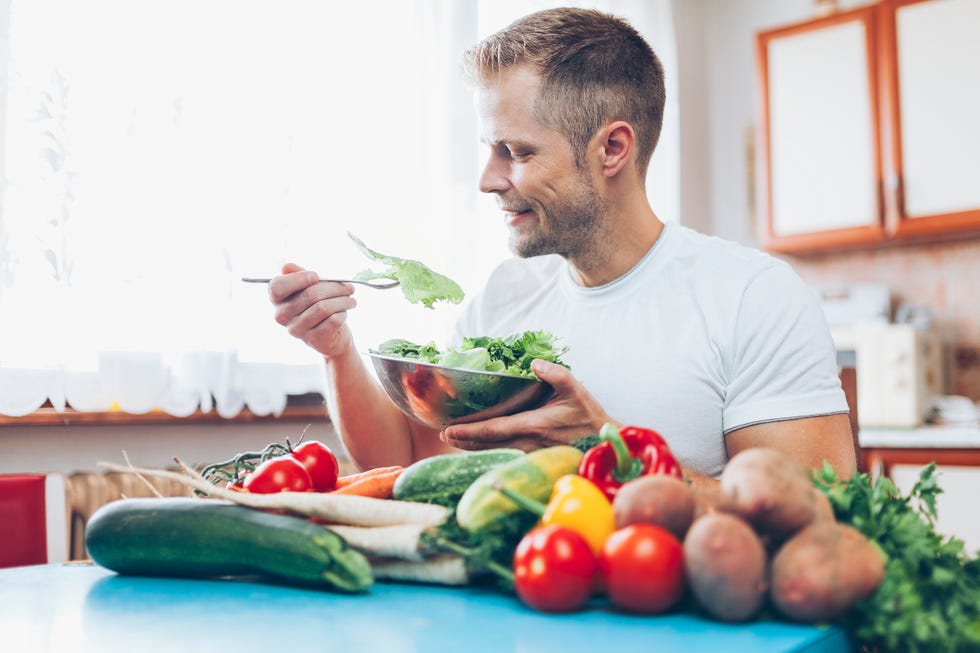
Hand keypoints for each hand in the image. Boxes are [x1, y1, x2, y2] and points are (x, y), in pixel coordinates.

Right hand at [268, 262, 357, 358]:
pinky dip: (343, 313)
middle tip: (348, 288)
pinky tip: (344, 312)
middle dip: (334, 288)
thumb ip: (299, 274)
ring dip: (343, 300)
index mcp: (277, 299)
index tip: (316, 276)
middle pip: (310, 294)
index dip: (298, 279)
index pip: (278, 287)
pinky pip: (333, 320)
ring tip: (350, 299)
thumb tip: (287, 266)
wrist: (330, 335)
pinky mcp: (313, 338)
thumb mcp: (308, 287)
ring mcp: (296, 329)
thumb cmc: (317, 305)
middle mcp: (282, 315)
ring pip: (323, 307)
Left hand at [440, 359, 613, 451]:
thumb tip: (534, 362)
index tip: (449, 430)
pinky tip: (480, 446)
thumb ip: (555, 373)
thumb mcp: (576, 389)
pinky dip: (489, 450)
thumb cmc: (590, 417)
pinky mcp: (535, 458)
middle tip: (444, 434)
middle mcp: (527, 443)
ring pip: (495, 451)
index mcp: (533, 425)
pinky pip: (505, 454)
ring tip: (454, 439)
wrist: (604, 445)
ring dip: (474, 446)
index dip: (468, 431)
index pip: (493, 429)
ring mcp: (530, 454)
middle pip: (488, 444)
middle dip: (464, 440)